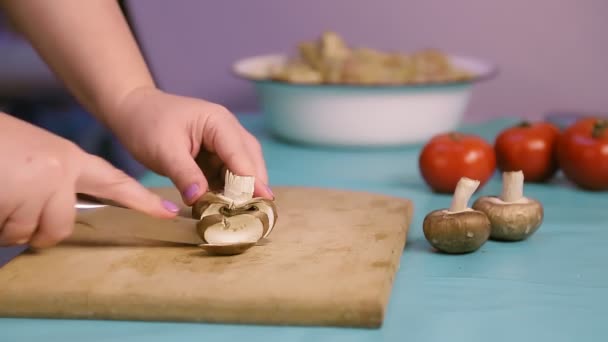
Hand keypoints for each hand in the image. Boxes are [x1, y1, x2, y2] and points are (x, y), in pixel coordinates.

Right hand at [0, 112, 179, 247]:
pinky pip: (5, 233)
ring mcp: (36, 189)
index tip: (170, 213)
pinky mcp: (13, 201)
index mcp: (66, 158)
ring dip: (7, 224)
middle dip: (34, 227)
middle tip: (12, 202)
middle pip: (60, 227)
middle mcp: (58, 174)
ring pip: (27, 233)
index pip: (113, 183)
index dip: (141, 200)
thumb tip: (59, 217)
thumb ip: (52, 182)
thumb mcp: (30, 154)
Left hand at [106, 87, 272, 204]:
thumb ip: (185, 174)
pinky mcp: (215, 154)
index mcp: (219, 122)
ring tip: (242, 214)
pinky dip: (229, 190)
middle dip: (254, 186)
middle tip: (256, 214)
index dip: (253, 180)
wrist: (133, 111)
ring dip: (242, 190)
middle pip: (250, 160)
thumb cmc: (147, 123)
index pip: (241, 155)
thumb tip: (200, 199)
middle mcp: (228, 130)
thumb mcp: (164, 150)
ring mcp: (223, 142)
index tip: (263, 202)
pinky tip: (226, 206)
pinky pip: (228, 174)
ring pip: (243, 168)